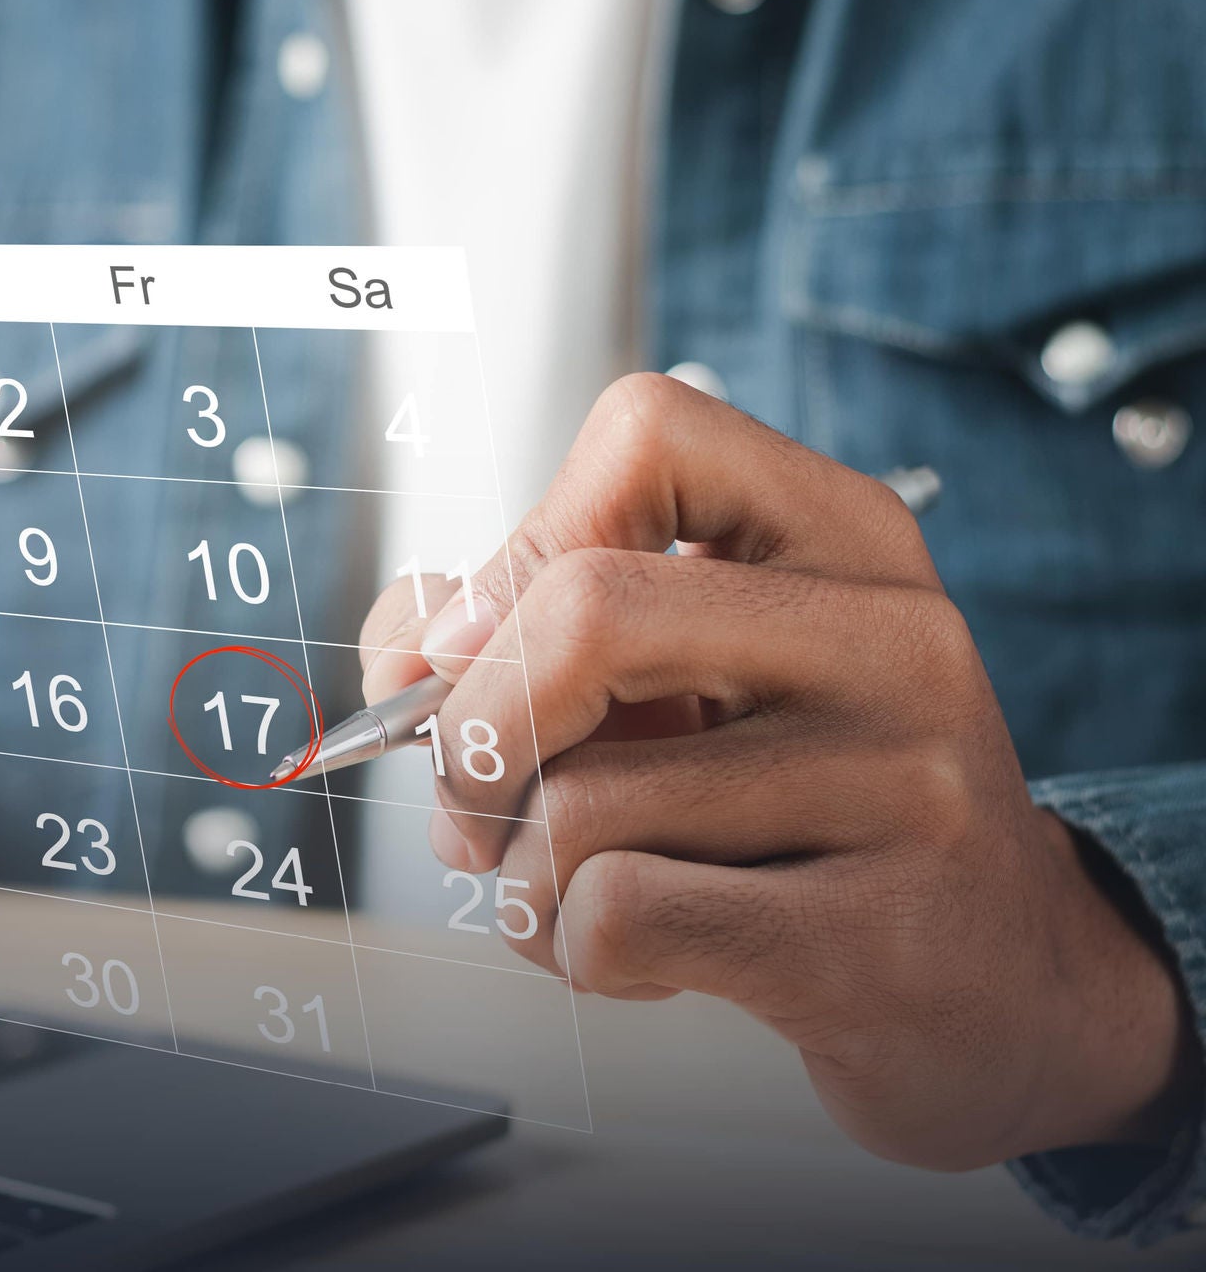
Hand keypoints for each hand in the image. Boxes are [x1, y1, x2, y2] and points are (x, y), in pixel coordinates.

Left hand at [358, 374, 1197, 1169]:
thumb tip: (406, 651)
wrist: (1007, 983)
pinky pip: (617, 914)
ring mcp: (902, 786)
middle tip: (477, 797)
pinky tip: (636, 956)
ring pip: (580, 800)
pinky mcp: (874, 938)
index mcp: (848, 537)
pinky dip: (569, 947)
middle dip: (476, 728)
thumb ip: (535, 621)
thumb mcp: (704, 674)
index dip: (518, 544)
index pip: (646, 430)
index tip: (480, 650)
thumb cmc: (805, 805)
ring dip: (519, 871)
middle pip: (585, 612)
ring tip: (571, 890)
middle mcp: (893, 638)